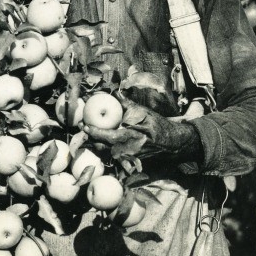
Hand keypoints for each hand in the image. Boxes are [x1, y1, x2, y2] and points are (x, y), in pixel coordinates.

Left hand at [82, 94, 202, 162]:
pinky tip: (100, 141)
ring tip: (89, 134)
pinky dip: (105, 149)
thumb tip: (111, 93)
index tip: (84, 125)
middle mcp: (128, 150)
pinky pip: (113, 156)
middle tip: (83, 128)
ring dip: (96, 143)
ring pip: (106, 153)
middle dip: (90, 138)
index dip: (93, 131)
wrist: (172, 143)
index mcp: (131, 137)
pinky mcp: (129, 162)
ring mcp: (128, 158)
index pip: (106, 136)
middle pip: (102, 147)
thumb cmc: (157, 125)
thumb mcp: (143, 112)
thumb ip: (126, 104)